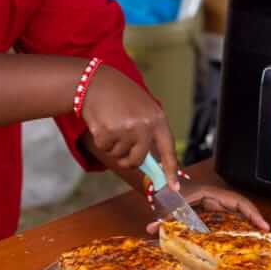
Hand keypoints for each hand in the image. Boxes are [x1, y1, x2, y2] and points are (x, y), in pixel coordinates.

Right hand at [80, 66, 178, 180]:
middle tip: (121, 144)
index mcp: (157, 119)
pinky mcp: (107, 134)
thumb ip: (149, 132)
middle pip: (138, 160)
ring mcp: (125, 131)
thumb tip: (149, 162)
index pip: (168, 150)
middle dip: (128, 159)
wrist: (96, 82)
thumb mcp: (143, 108)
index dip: (171, 170)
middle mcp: (144, 127)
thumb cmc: (121, 96)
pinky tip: (102, 123)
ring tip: (111, 124)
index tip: (173, 187)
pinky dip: (102, 141)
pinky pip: (105, 149)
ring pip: (119, 155)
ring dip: (113, 146)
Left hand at [145, 183, 269, 233]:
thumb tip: (151, 229)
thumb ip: (162, 217)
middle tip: (267, 238)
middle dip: (255, 221)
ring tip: (262, 242)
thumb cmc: (170, 193)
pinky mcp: (213, 213)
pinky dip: (237, 229)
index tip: (263, 225)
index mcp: (210, 194)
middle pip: (242, 209)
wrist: (165, 187)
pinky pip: (229, 220)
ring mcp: (216, 206)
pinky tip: (243, 242)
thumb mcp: (168, 205)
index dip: (251, 212)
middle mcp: (217, 199)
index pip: (236, 201)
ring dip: (249, 226)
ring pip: (237, 215)